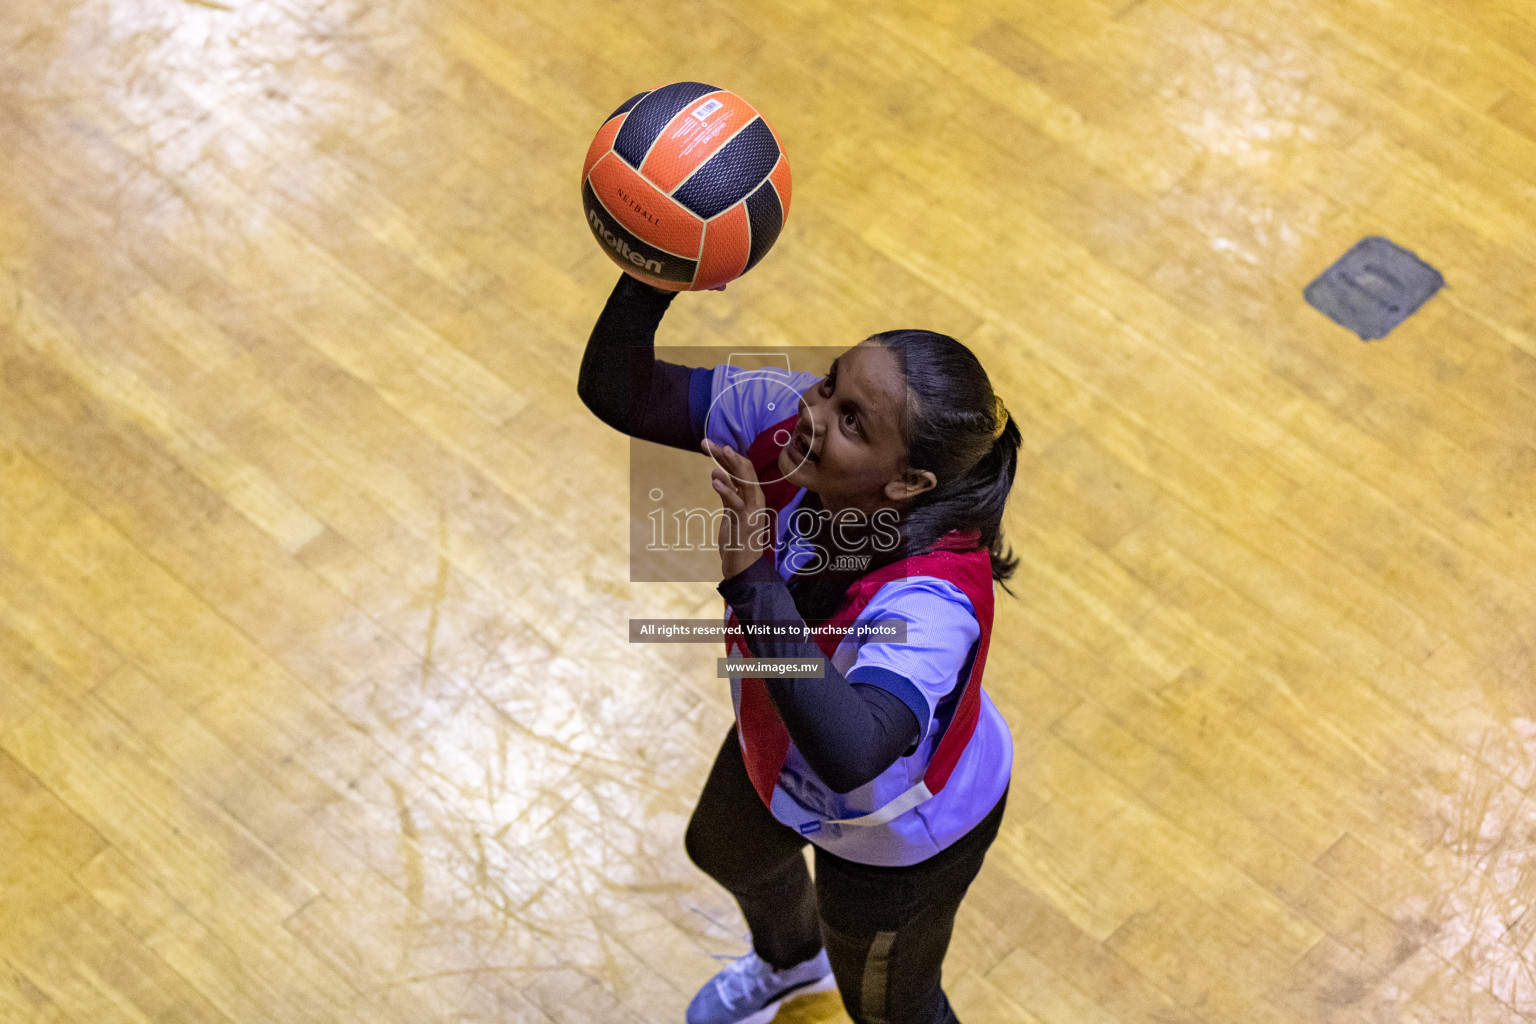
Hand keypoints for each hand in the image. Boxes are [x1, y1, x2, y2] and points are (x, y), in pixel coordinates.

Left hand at [702, 438, 770, 578]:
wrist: (744, 568)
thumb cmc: (738, 539)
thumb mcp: (731, 512)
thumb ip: (727, 493)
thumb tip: (716, 472)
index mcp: (754, 497)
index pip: (743, 469)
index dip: (727, 456)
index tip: (708, 445)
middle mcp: (756, 501)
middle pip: (745, 471)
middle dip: (727, 455)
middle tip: (708, 443)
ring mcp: (752, 512)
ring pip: (746, 482)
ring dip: (733, 465)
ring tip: (720, 451)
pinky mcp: (745, 524)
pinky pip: (736, 503)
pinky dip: (727, 490)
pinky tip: (715, 480)